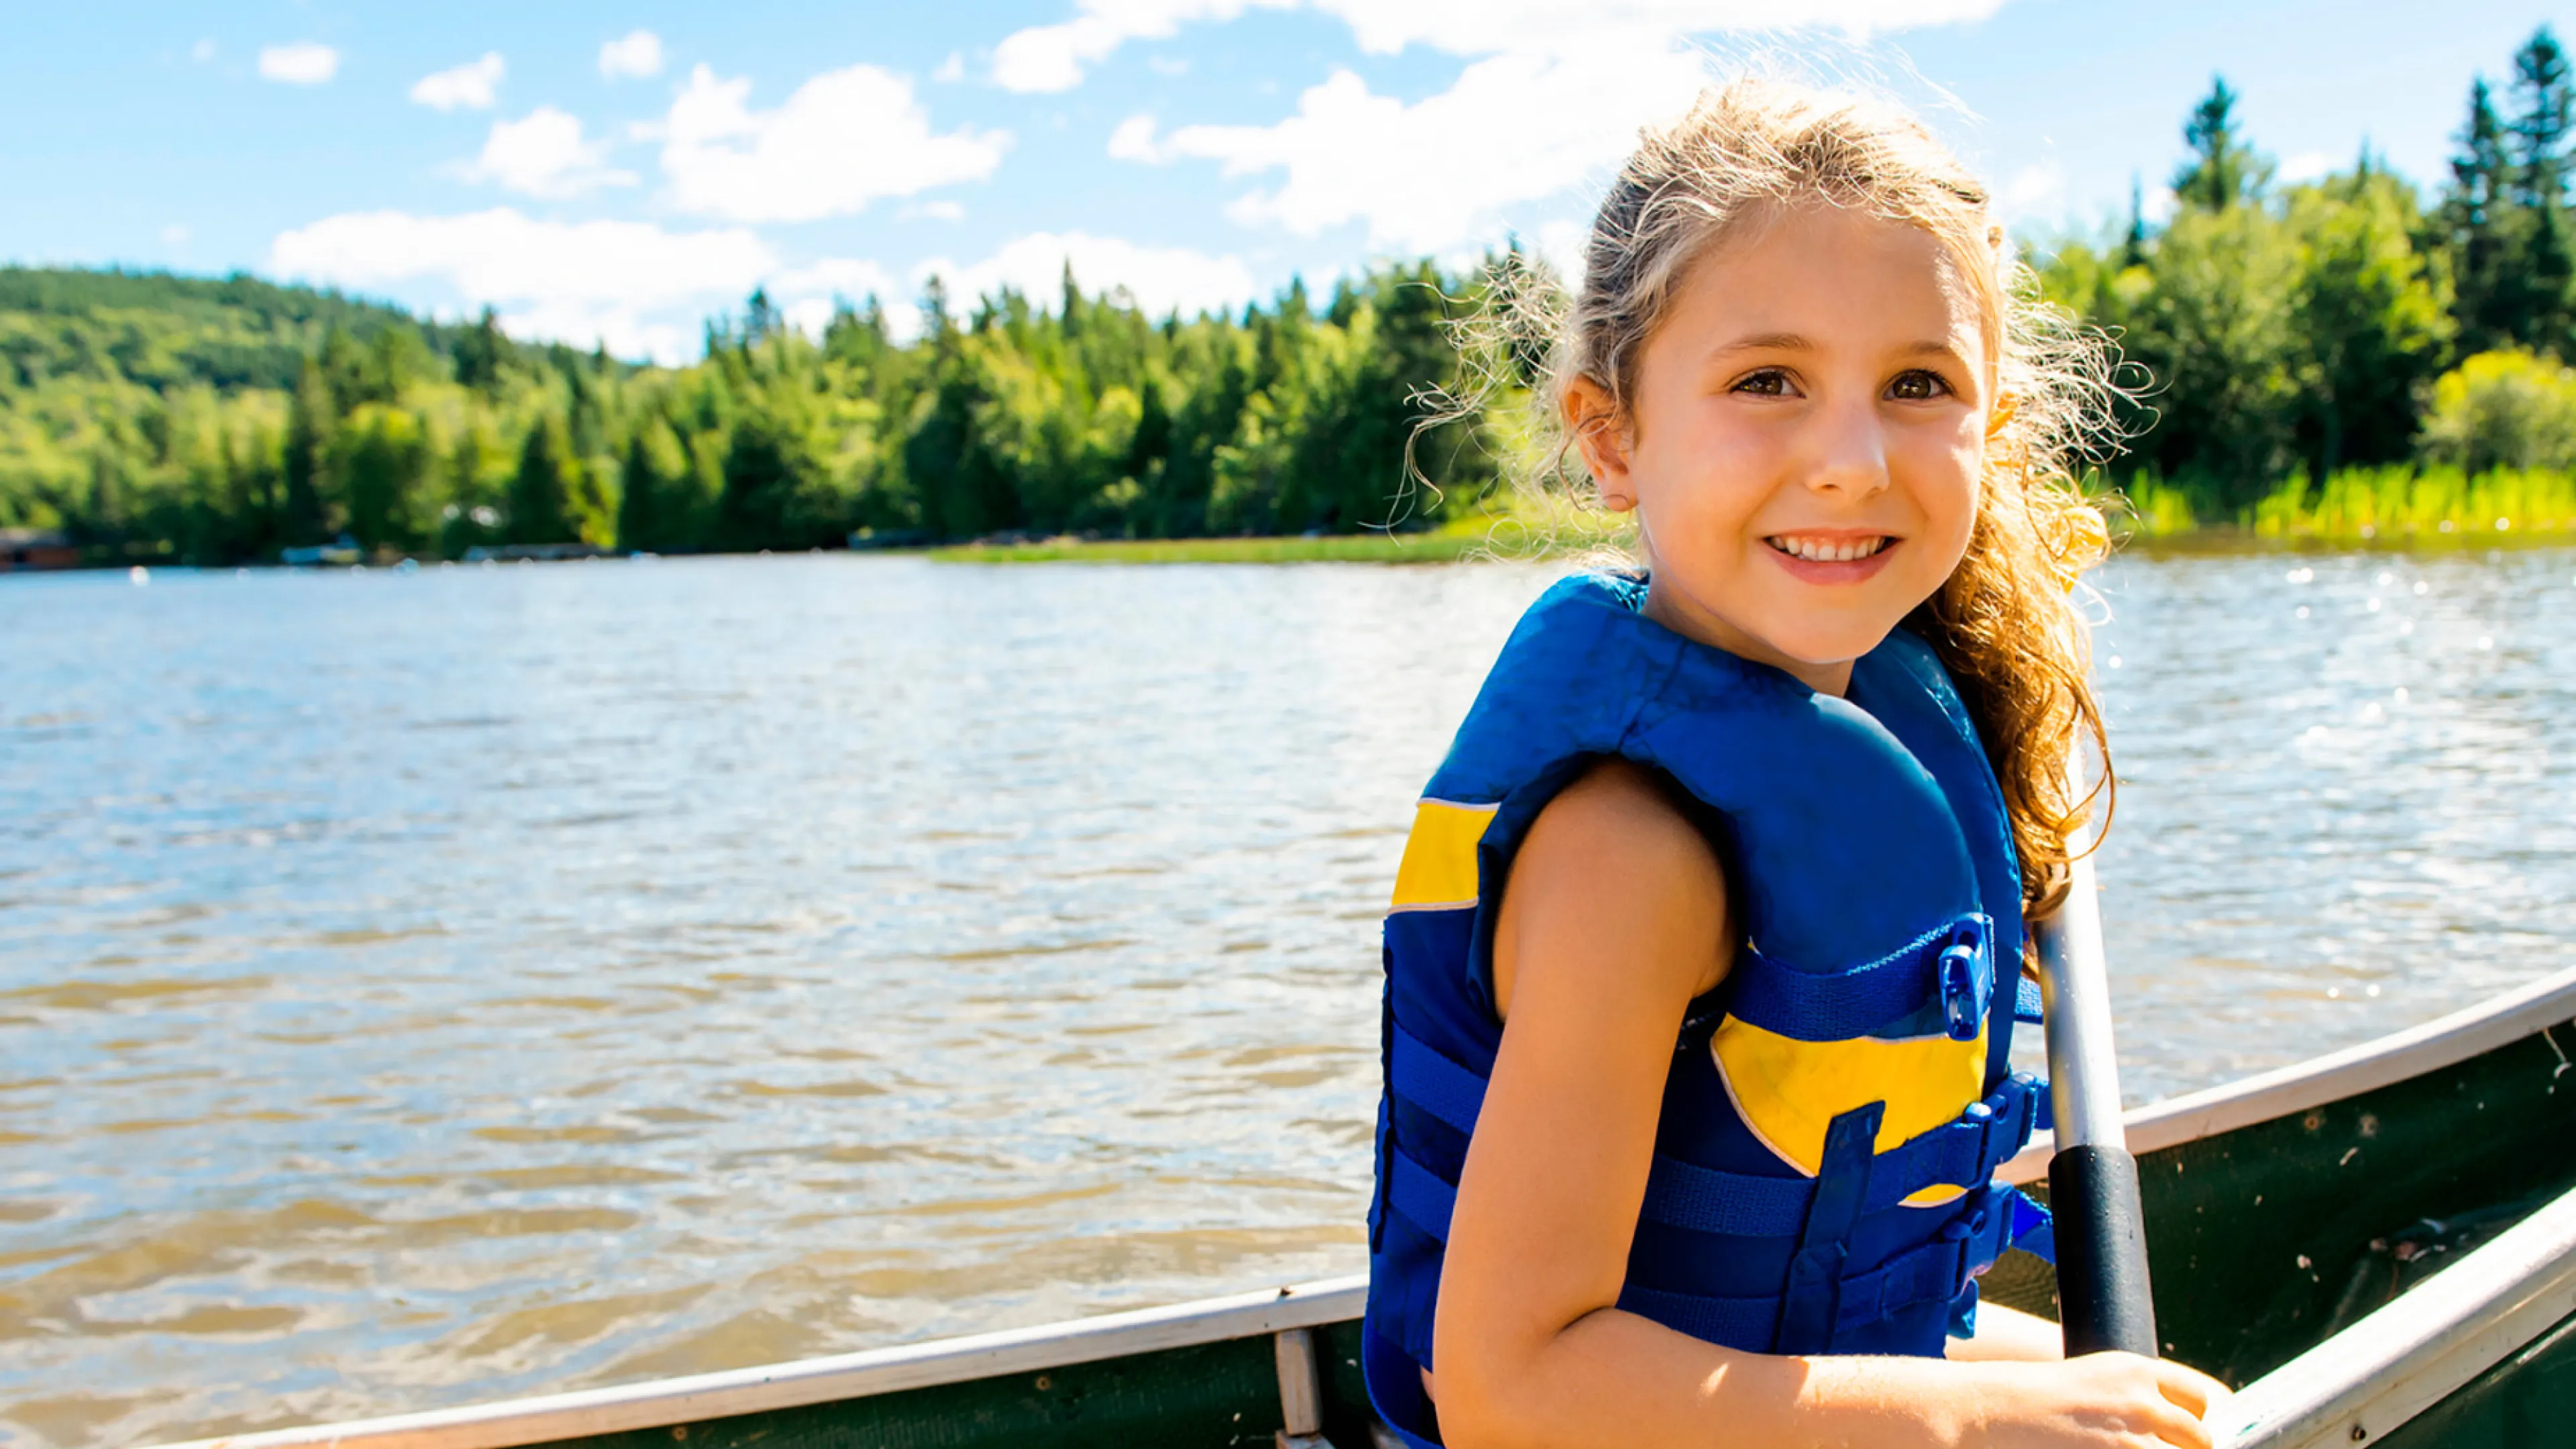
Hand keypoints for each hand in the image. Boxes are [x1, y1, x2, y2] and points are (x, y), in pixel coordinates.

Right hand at [1962, 1352, 2228, 1447]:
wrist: (1999, 1411)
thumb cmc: (2042, 1398)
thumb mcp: (2098, 1379)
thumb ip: (2139, 1394)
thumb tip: (2184, 1426)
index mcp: (2138, 1370)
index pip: (2199, 1397)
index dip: (2195, 1418)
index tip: (2183, 1431)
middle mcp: (2143, 1402)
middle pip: (2200, 1438)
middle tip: (2156, 1448)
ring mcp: (2134, 1441)